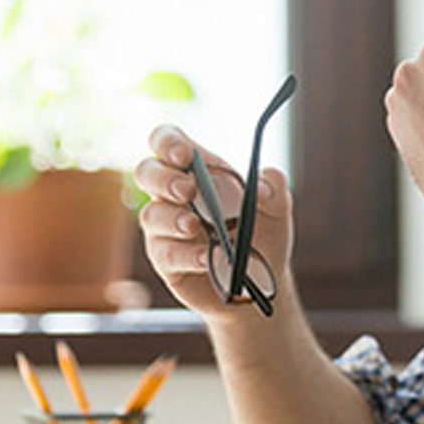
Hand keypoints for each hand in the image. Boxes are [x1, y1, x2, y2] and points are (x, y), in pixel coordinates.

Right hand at [135, 125, 293, 318]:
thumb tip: (262, 186)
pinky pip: (164, 254)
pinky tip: (205, 258)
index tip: (185, 155)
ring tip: (194, 226)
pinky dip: (185, 254)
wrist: (260, 282)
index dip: (168, 141)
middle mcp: (174, 196)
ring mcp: (166, 229)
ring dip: (172, 218)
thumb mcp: (277, 210)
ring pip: (151, 215)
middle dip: (163, 178)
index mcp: (198, 170)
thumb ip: (274, 189)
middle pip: (146, 172)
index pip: (167, 141)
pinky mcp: (166, 261)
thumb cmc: (262, 236)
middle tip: (188, 190)